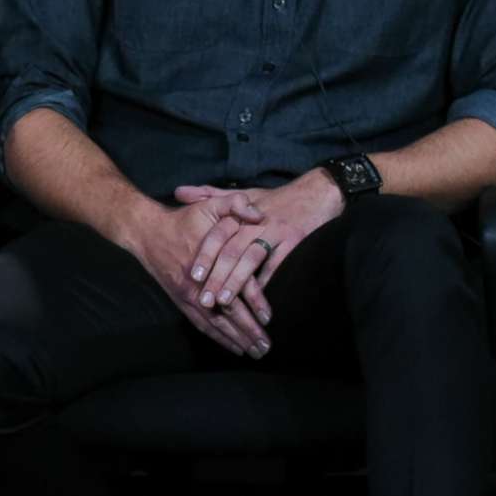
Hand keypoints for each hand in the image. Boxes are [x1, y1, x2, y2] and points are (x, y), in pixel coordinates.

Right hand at [121, 188, 272, 356]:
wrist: (146, 231)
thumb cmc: (182, 219)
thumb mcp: (209, 205)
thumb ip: (236, 205)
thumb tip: (260, 216)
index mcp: (212, 263)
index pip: (237, 288)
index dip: (253, 305)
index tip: (269, 321)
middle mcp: (200, 285)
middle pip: (228, 313)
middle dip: (248, 332)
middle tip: (266, 348)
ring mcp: (189, 295)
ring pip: (215, 323)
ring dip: (234, 340)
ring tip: (253, 353)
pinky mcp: (181, 301)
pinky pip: (200, 324)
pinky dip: (217, 338)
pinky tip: (231, 347)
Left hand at [173, 171, 345, 320]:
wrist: (317, 192)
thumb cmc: (276, 198)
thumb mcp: (243, 194)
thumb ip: (209, 195)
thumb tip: (179, 192)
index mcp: (240, 213)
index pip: (217, 235)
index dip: (205, 255)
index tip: (193, 276)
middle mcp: (255, 222)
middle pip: (231, 251)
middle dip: (216, 276)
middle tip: (205, 299)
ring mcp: (275, 231)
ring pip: (252, 259)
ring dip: (237, 283)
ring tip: (225, 303)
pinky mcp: (295, 240)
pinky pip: (278, 264)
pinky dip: (267, 281)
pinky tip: (257, 300)